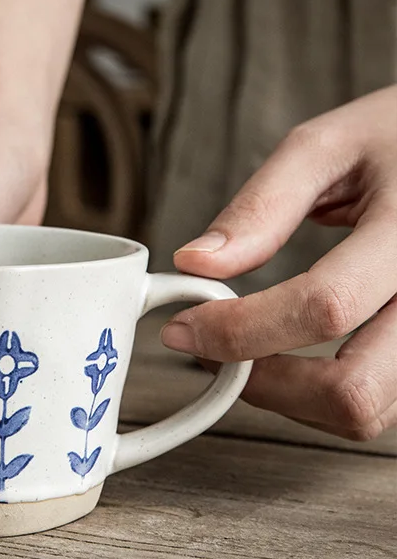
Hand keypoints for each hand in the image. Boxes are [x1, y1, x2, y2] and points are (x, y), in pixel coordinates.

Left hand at [162, 85, 396, 440]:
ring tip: (247, 350)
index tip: (182, 327)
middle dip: (264, 385)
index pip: (326, 306)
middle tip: (213, 355)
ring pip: (366, 412)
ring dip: (289, 398)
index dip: (239, 329)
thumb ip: (261, 206)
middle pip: (353, 391)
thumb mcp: (328, 146)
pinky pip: (378, 405)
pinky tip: (291, 356)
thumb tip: (195, 261)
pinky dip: (319, 396)